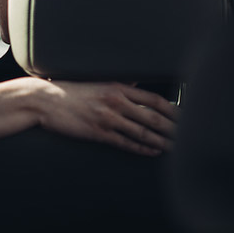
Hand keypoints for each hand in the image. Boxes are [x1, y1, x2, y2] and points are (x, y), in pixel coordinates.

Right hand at [35, 80, 176, 155]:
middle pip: (154, 117)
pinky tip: (153, 152)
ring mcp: (107, 118)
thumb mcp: (95, 80)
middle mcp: (115, 102)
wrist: (43, 100)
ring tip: (176, 149)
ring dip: (162, 142)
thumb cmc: (68, 90)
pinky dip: (142, 149)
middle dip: (174, 129)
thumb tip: (137, 82)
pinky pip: (125, 143)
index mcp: (117, 87)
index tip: (187, 117)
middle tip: (190, 137)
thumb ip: (118, 83)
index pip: (154, 99)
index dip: (174, 110)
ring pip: (142, 133)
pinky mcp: (97, 133)